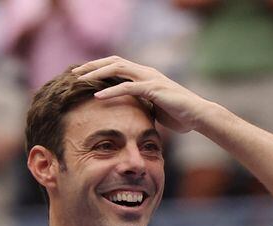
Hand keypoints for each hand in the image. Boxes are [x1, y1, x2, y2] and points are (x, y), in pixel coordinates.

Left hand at [72, 56, 210, 132]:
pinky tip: (97, 97)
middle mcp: (146, 72)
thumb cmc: (179, 114)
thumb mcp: (154, 108)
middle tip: (74, 73)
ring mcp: (150, 78)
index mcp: (145, 75)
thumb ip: (141, 104)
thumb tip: (129, 112)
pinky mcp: (153, 89)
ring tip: (80, 80)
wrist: (198, 116)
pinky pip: (128, 88)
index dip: (99, 67)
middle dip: (92, 66)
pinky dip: (111, 91)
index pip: (118, 65)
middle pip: (114, 61)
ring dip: (97, 74)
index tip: (82, 75)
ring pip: (118, 69)